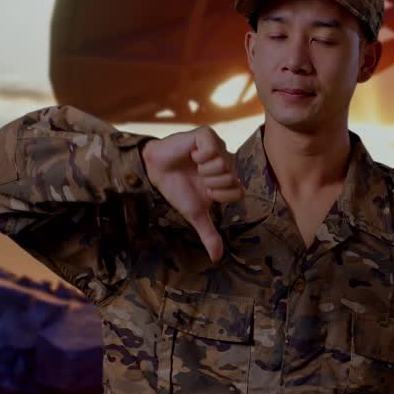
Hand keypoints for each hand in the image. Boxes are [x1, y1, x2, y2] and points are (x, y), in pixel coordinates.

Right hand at [139, 126, 244, 261]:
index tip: (205, 191)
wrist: (155, 171)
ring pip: (224, 164)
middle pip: (232, 178)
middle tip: (198, 177)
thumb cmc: (177, 190)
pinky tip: (192, 154)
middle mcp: (227, 163)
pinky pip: (213, 148)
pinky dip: (200, 155)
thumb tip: (216, 259)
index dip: (219, 195)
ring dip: (204, 170)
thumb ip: (209, 234)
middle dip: (211, 183)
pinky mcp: (207, 135)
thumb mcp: (195, 214)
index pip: (239, 191)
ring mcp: (218, 147)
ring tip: (193, 166)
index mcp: (228, 180)